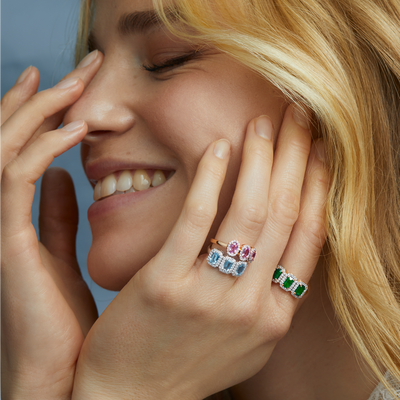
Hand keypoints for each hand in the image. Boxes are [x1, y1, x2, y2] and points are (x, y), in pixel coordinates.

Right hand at [0, 51, 102, 398]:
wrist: (60, 374)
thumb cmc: (63, 318)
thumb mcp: (61, 253)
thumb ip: (56, 213)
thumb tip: (65, 175)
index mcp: (19, 214)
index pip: (27, 145)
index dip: (46, 109)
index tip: (76, 83)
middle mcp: (3, 214)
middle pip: (16, 137)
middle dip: (46, 96)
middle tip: (84, 64)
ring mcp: (1, 226)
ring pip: (10, 148)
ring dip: (42, 111)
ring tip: (75, 82)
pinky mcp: (8, 243)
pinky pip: (19, 180)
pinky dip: (44, 148)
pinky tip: (78, 129)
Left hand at [72, 104, 328, 399]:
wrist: (133, 396)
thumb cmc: (188, 359)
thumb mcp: (245, 337)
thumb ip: (268, 293)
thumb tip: (284, 240)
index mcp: (276, 316)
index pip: (309, 236)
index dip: (318, 185)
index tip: (318, 147)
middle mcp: (253, 307)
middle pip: (283, 215)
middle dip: (295, 157)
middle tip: (296, 117)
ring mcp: (210, 298)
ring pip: (248, 213)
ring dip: (259, 160)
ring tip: (261, 124)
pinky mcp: (165, 286)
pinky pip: (196, 221)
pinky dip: (211, 179)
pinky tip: (218, 147)